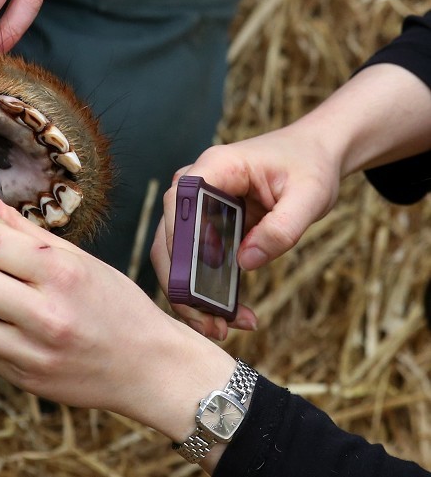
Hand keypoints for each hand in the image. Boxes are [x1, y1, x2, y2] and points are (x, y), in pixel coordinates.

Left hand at [0, 182, 234, 426]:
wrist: (149, 368)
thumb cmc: (117, 306)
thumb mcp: (80, 260)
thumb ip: (24, 228)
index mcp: (63, 273)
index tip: (0, 248)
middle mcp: (47, 314)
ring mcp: (34, 353)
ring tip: (2, 308)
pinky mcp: (25, 380)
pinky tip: (12, 333)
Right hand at [150, 128, 342, 338]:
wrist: (313, 155)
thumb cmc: (310, 167)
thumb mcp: (311, 196)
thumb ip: (282, 227)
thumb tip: (246, 261)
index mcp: (215, 166)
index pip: (181, 205)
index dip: (183, 245)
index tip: (201, 283)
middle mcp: (193, 184)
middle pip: (168, 238)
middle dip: (183, 285)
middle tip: (213, 324)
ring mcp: (193, 206)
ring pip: (173, 255)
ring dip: (190, 294)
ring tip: (221, 327)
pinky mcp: (201, 226)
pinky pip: (191, 260)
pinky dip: (203, 289)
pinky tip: (229, 313)